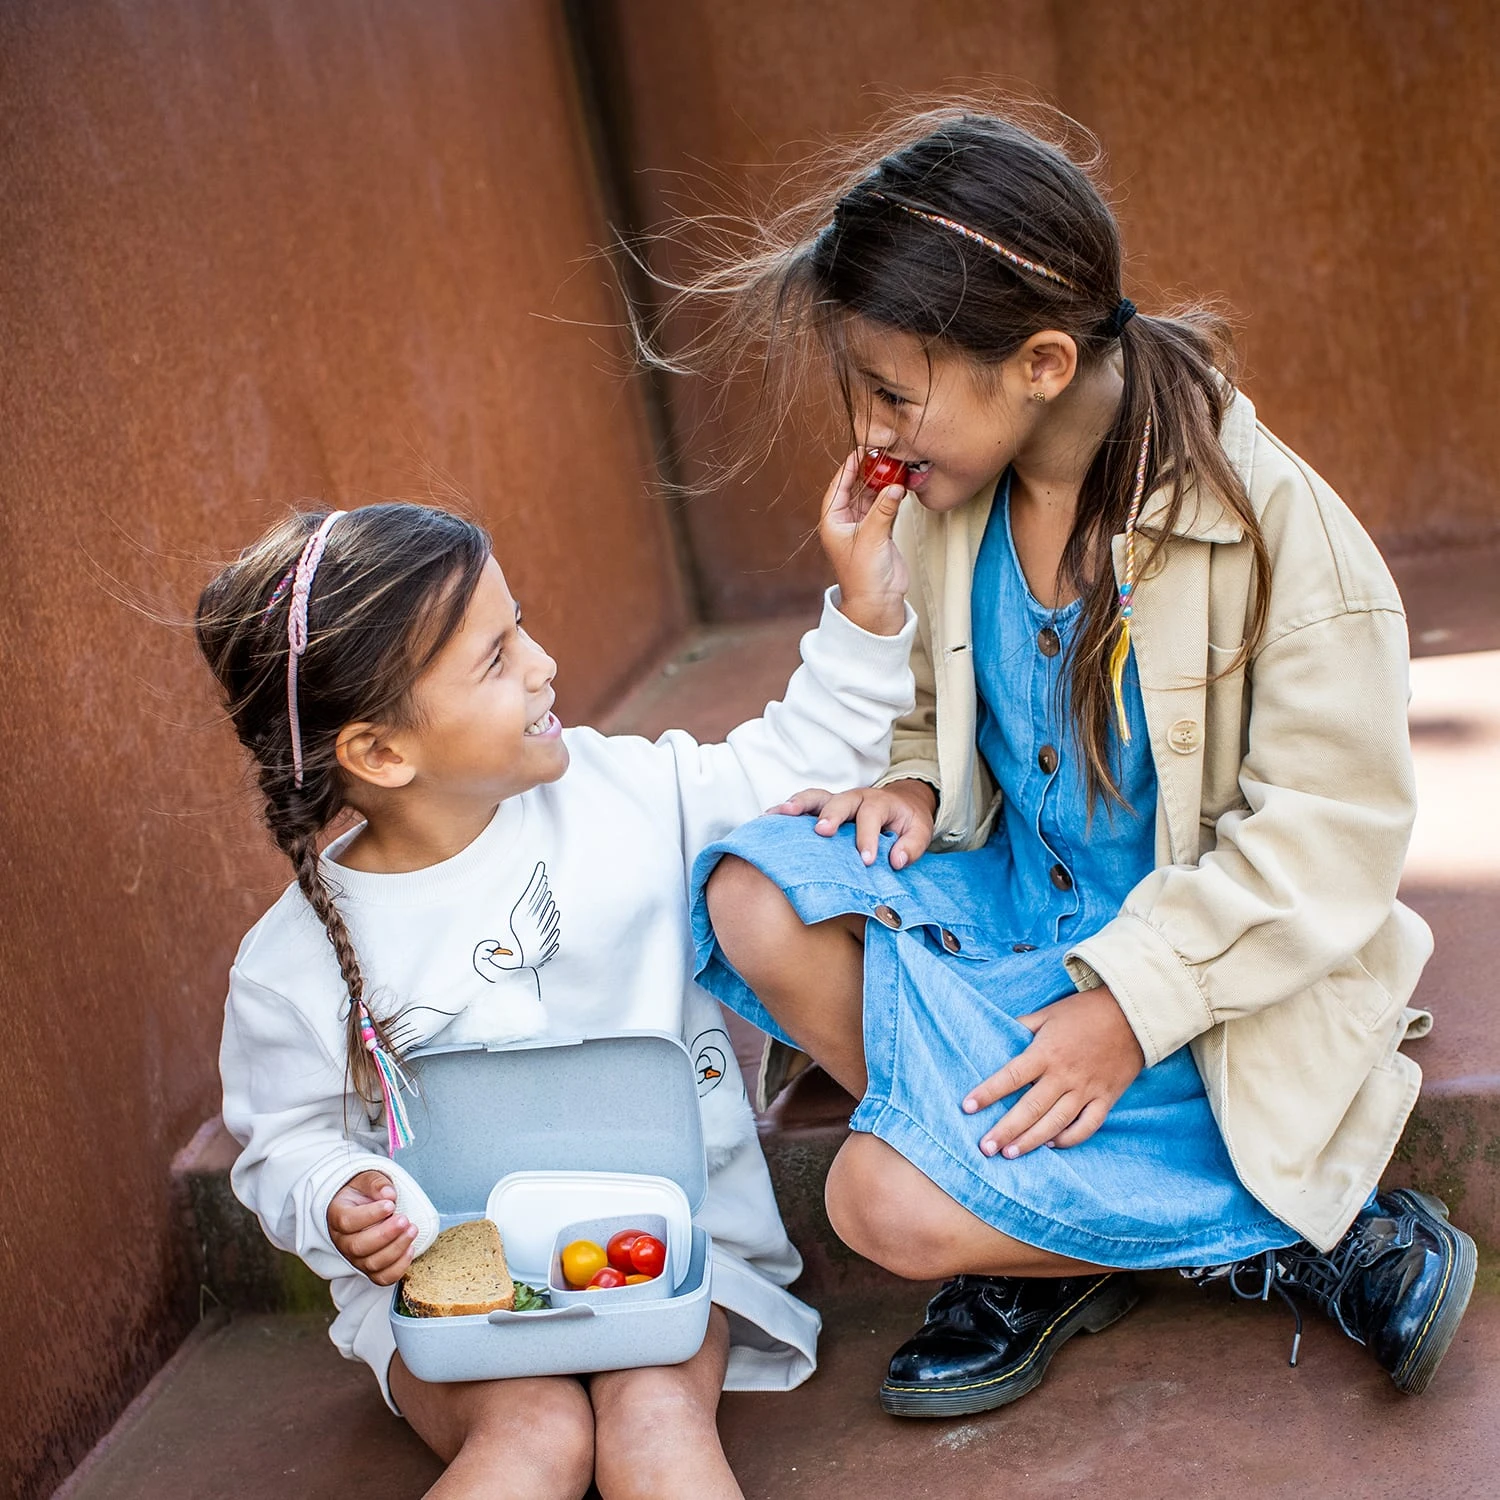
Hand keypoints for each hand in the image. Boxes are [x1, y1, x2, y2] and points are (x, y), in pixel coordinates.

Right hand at [327, 1169, 417, 1284]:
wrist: (362, 1206)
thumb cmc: (364, 1192)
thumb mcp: (367, 1179)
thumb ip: (377, 1184)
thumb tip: (389, 1194)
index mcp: (337, 1216)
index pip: (347, 1222)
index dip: (370, 1215)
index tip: (391, 1205)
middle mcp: (342, 1241)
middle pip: (358, 1246)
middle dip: (385, 1234)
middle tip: (405, 1220)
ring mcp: (354, 1258)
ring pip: (370, 1263)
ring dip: (395, 1249)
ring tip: (412, 1230)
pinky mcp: (369, 1268)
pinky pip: (381, 1278)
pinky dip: (397, 1268)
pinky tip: (411, 1249)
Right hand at [769, 779, 935, 868]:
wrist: (900, 805)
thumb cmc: (906, 822)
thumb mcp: (920, 831)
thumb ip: (912, 846)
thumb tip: (896, 861)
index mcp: (879, 802)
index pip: (872, 816)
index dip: (869, 837)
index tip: (867, 860)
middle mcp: (854, 798)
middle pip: (840, 801)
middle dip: (830, 815)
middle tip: (822, 831)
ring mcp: (835, 802)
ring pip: (815, 797)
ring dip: (798, 804)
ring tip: (780, 813)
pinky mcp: (821, 810)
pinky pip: (802, 806)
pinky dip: (784, 811)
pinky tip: (767, 820)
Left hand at [819, 452, 907, 634]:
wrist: (877, 602)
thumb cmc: (863, 576)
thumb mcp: (871, 538)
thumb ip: (883, 510)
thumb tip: (895, 486)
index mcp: (833, 522)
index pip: (838, 487)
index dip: (849, 468)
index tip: (861, 451)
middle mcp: (845, 522)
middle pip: (856, 489)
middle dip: (869, 473)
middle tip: (882, 455)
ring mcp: (863, 527)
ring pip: (872, 497)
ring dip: (882, 484)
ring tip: (895, 466)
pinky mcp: (880, 532)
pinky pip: (884, 507)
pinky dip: (892, 496)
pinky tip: (900, 485)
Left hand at [962, 988, 1144, 1157]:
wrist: (1132, 1015)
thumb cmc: (1085, 1012)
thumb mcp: (1049, 1013)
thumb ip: (1023, 1027)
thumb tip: (998, 1033)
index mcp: (1046, 1052)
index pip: (1010, 1076)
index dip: (988, 1092)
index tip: (967, 1107)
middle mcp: (1064, 1075)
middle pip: (1030, 1108)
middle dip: (1005, 1130)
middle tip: (985, 1147)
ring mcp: (1087, 1089)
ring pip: (1056, 1122)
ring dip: (1032, 1140)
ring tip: (1010, 1154)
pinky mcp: (1106, 1098)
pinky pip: (1087, 1126)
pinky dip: (1070, 1139)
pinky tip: (1052, 1145)